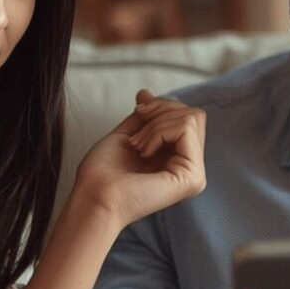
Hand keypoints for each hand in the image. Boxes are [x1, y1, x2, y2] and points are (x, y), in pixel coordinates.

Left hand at [71, 89, 205, 227]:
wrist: (94, 196)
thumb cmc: (103, 172)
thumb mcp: (126, 134)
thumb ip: (143, 117)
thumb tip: (147, 92)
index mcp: (179, 160)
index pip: (187, 117)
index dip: (163, 106)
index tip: (138, 112)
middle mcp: (190, 168)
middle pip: (194, 114)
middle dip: (162, 110)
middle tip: (136, 132)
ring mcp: (195, 174)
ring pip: (192, 118)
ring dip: (157, 124)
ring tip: (137, 145)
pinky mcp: (193, 177)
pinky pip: (186, 129)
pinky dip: (159, 131)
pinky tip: (143, 151)